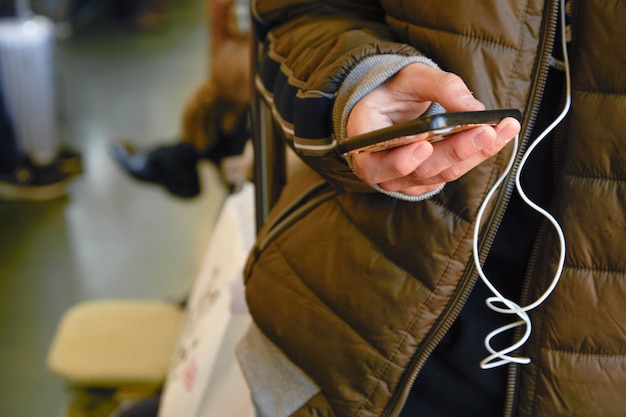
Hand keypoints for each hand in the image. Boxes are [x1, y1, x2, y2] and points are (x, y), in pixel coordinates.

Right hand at [348, 63, 520, 195]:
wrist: (392, 107)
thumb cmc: (392, 92)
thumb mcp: (408, 78)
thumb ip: (438, 86)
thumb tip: (473, 107)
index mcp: (364, 146)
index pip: (376, 166)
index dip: (399, 162)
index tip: (424, 146)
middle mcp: (383, 171)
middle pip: (421, 171)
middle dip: (456, 151)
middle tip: (486, 131)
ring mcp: (406, 179)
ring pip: (444, 174)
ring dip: (476, 153)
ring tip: (503, 129)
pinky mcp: (428, 180)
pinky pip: (455, 172)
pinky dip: (478, 154)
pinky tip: (499, 135)